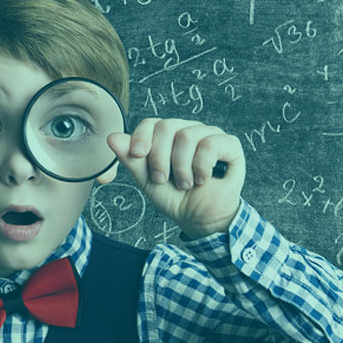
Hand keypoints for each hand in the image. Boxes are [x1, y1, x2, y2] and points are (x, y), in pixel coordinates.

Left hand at [107, 118, 245, 238]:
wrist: (200, 219)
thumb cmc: (176, 199)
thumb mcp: (147, 181)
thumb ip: (132, 160)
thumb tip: (112, 137)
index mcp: (169, 136)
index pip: (151, 123)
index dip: (142, 137)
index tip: (138, 156)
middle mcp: (190, 130)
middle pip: (167, 126)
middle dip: (160, 158)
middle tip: (163, 179)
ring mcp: (211, 135)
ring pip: (188, 135)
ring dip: (182, 168)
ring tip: (186, 184)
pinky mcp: (230, 145)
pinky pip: (210, 144)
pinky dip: (202, 166)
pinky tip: (204, 179)